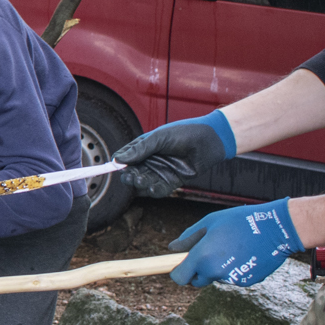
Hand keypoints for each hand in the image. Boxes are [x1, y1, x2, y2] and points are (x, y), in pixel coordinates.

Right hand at [115, 111, 236, 197]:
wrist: (209, 140)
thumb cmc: (184, 133)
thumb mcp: (158, 138)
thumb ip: (139, 149)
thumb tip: (117, 159)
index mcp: (144, 148)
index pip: (126, 158)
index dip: (120, 163)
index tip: (115, 167)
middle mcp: (151, 160)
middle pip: (133, 172)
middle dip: (130, 176)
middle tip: (130, 176)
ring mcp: (161, 171)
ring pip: (145, 182)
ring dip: (140, 184)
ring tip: (141, 180)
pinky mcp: (172, 181)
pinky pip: (159, 189)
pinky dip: (154, 191)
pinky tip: (151, 188)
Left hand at [169, 199, 300, 287]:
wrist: (276, 229)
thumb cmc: (240, 221)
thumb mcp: (210, 223)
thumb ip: (188, 238)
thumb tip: (172, 248)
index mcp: (203, 257)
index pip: (180, 278)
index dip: (178, 272)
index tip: (179, 265)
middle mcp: (215, 272)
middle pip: (198, 280)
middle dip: (198, 270)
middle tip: (208, 252)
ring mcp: (232, 279)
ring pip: (217, 278)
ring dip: (218, 267)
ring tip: (232, 246)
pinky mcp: (246, 282)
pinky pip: (233, 278)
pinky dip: (234, 269)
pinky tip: (244, 253)